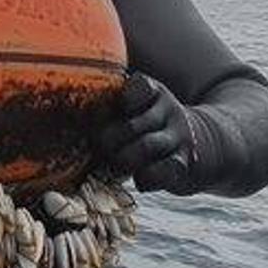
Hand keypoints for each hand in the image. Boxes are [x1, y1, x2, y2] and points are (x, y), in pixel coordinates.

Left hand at [98, 72, 198, 193]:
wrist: (201, 142)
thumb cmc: (149, 126)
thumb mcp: (139, 106)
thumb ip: (113, 106)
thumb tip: (66, 110)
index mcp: (152, 92)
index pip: (139, 87)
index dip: (125, 99)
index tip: (115, 111)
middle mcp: (167, 111)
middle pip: (134, 123)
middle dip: (111, 139)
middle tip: (100, 148)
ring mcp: (177, 137)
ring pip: (147, 146)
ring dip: (125, 159)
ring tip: (115, 166)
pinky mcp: (183, 162)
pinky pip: (165, 170)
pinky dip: (147, 178)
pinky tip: (139, 180)